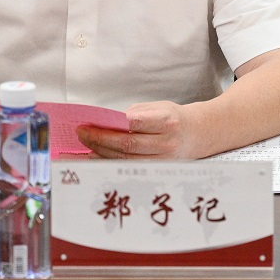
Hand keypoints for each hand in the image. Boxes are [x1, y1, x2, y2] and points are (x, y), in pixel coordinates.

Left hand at [75, 101, 201, 159]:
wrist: (197, 135)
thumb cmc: (173, 118)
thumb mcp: (156, 107)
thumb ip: (132, 114)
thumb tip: (104, 122)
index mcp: (166, 121)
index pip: (134, 124)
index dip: (109, 126)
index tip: (89, 123)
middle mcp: (166, 142)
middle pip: (127, 145)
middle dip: (100, 140)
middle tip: (81, 134)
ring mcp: (163, 160)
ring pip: (126, 160)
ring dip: (102, 154)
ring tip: (84, 148)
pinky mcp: (158, 171)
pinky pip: (130, 168)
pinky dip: (111, 164)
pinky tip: (98, 158)